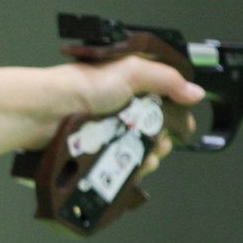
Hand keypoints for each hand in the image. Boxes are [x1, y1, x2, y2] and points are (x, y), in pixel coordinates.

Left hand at [61, 56, 203, 177]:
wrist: (47, 111)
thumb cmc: (83, 84)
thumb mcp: (132, 71)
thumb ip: (168, 80)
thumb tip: (195, 92)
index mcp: (129, 84)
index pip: (162, 100)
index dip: (175, 114)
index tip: (182, 127)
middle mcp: (119, 107)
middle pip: (152, 128)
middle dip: (162, 139)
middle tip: (162, 144)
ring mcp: (108, 130)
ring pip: (138, 149)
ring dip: (150, 156)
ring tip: (150, 159)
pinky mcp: (98, 150)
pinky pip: (121, 163)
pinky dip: (132, 168)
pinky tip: (137, 170)